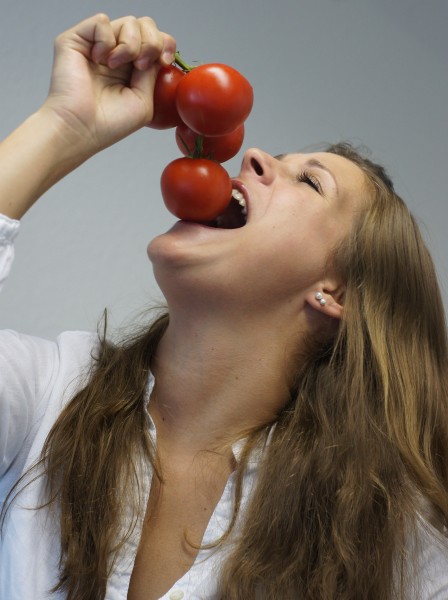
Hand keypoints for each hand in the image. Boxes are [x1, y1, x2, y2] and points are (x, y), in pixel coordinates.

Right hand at [43, 13, 175, 154]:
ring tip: (115, 66)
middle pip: (146, 25)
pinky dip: (106, 40)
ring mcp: (97, 45)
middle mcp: (115, 54)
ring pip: (129, 22)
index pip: (156, 41)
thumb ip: (152, 73)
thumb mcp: (143, 101)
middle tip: (140, 66)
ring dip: (130, 45)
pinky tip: (99, 60)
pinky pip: (102, 20)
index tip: (165, 61)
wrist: (80, 129)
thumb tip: (157, 52)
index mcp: (132, 69)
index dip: (165, 44)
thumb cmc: (108, 123)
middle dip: (152, 42)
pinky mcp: (77, 39)